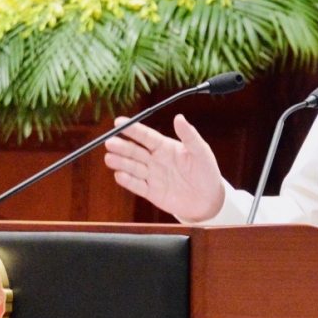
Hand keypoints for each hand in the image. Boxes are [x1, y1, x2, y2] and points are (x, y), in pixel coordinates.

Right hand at [103, 114, 224, 221]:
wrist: (209, 200)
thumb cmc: (206, 171)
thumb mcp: (201, 151)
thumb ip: (189, 136)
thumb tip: (179, 117)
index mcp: (166, 147)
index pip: (146, 136)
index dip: (132, 129)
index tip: (118, 122)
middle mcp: (156, 160)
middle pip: (135, 151)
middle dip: (122, 146)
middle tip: (109, 142)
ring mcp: (152, 176)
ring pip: (133, 167)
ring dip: (121, 162)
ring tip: (109, 158)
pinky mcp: (152, 193)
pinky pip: (137, 186)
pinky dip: (128, 181)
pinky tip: (119, 175)